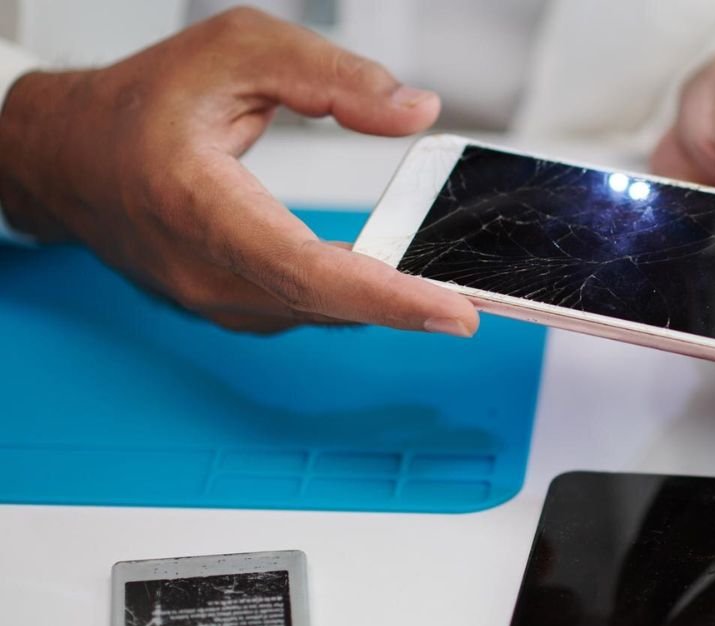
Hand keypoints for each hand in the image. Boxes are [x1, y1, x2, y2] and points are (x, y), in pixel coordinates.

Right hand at [0, 7, 477, 335]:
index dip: (388, 297)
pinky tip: (387, 282)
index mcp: (198, 205)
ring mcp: (211, 299)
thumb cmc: (141, 104)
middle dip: (407, 305)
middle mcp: (202, 269)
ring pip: (318, 314)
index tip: (455, 310)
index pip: (306, 269)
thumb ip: (331, 76)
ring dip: (380, 303)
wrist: (66, 155)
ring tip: (440, 287)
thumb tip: (413, 111)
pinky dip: (350, 298)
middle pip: (325, 304)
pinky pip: (303, 311)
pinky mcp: (225, 308)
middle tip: (476, 297)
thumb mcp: (237, 50)